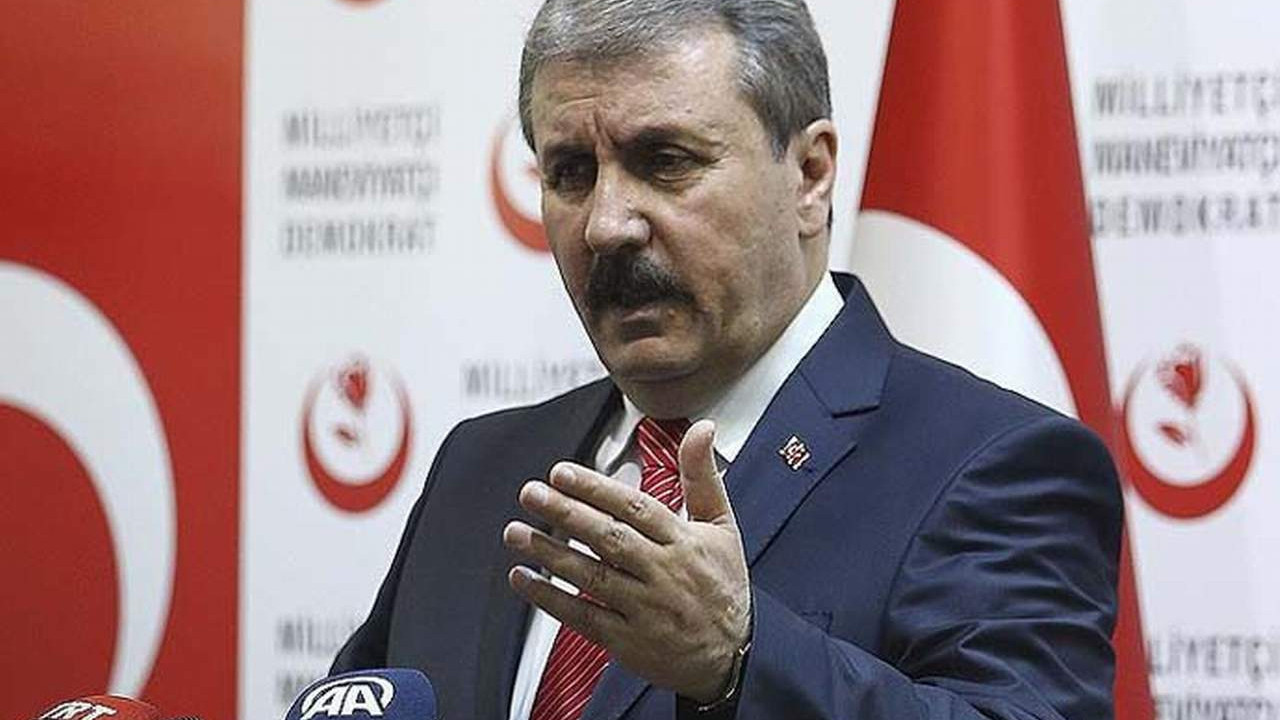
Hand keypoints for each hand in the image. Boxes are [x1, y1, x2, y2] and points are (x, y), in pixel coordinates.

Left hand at [502, 419, 751, 702]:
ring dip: (550, 553)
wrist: (734, 654)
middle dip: (566, 514)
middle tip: (530, 493)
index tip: (561, 473)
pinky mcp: (628, 641)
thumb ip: (703, 476)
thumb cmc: (722, 583)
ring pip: (592, 577)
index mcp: (684, 541)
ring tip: (516, 532)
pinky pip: (583, 616)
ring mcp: (645, 609)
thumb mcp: (723, 525)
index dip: (596, 489)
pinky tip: (523, 578)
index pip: (636, 508)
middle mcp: (664, 573)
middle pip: (610, 539)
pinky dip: (550, 598)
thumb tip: (702, 428)